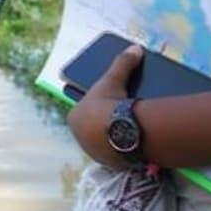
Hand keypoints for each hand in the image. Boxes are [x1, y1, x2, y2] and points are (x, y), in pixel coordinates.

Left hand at [67, 44, 143, 167]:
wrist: (122, 131)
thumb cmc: (109, 102)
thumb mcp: (114, 79)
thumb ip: (122, 63)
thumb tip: (134, 47)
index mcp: (74, 118)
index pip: (84, 112)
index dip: (97, 108)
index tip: (111, 106)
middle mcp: (79, 138)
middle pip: (93, 130)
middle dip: (104, 126)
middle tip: (123, 118)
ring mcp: (93, 152)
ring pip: (104, 144)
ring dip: (114, 140)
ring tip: (132, 131)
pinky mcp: (109, 163)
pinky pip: (117, 155)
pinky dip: (124, 150)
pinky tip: (136, 144)